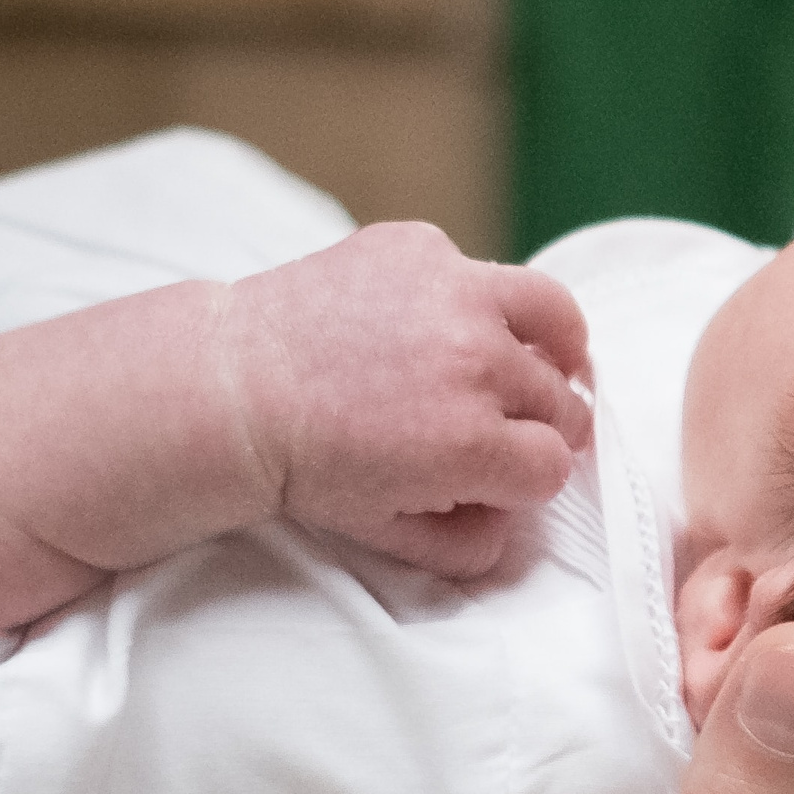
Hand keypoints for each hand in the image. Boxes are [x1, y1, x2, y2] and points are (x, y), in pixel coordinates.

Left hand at [218, 225, 593, 580]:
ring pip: (557, 317)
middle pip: (562, 401)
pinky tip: (438, 322)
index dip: (530, 478)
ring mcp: (454, 294)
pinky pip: (482, 273)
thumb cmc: (304, 463)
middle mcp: (476, 363)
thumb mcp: (387, 533)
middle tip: (505, 427)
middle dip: (538, 423)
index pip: (554, 466)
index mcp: (471, 444)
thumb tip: (512, 524)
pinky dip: (471, 300)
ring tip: (538, 358)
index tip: (504, 474)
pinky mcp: (423, 248)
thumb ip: (467, 545)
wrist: (230, 388)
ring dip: (553, 347)